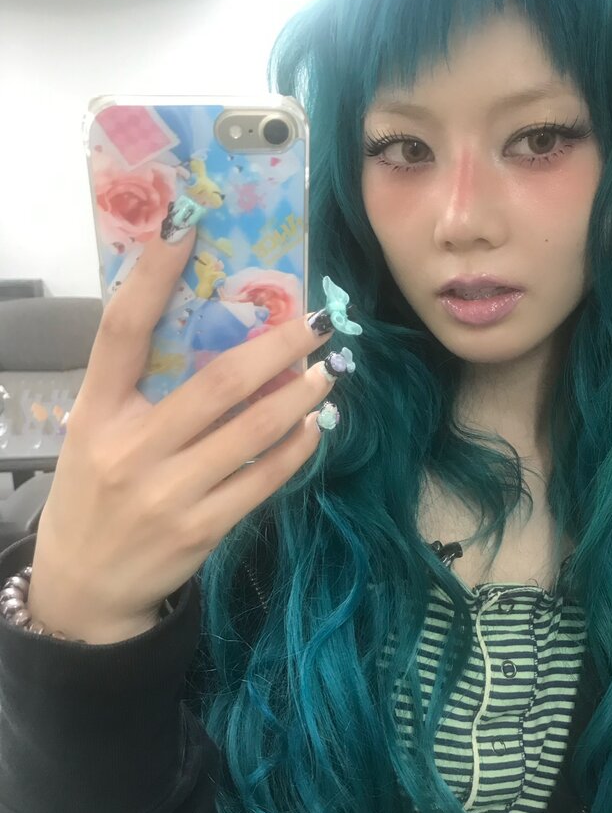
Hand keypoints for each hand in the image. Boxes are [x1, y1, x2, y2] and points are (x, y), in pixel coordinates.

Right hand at [28, 228, 342, 642]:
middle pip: (216, 381)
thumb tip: (205, 325)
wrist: (82, 587)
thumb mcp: (95, 432)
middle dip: (276, 346)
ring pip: (251, 430)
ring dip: (299, 396)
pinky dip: (295, 449)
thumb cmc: (94, 493)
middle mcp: (130, 448)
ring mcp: (167, 493)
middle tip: (315, 323)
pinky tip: (314, 428)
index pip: (122, 330)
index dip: (154, 275)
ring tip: (326, 372)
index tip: (188, 225)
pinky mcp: (201, 529)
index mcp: (96, 411)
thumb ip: (137, 387)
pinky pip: (263, 480)